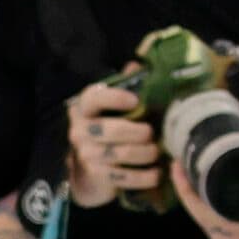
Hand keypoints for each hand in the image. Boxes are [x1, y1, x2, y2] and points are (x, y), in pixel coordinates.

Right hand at [66, 76, 159, 208]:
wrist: (92, 162)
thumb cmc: (112, 121)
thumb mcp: (118, 101)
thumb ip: (129, 83)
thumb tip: (139, 62)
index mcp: (86, 106)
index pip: (94, 98)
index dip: (114, 98)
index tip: (135, 101)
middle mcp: (81, 129)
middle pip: (108, 130)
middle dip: (135, 132)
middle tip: (152, 132)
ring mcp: (86, 154)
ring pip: (116, 154)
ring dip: (142, 154)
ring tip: (158, 151)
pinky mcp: (96, 175)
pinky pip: (119, 176)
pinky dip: (141, 177)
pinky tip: (156, 174)